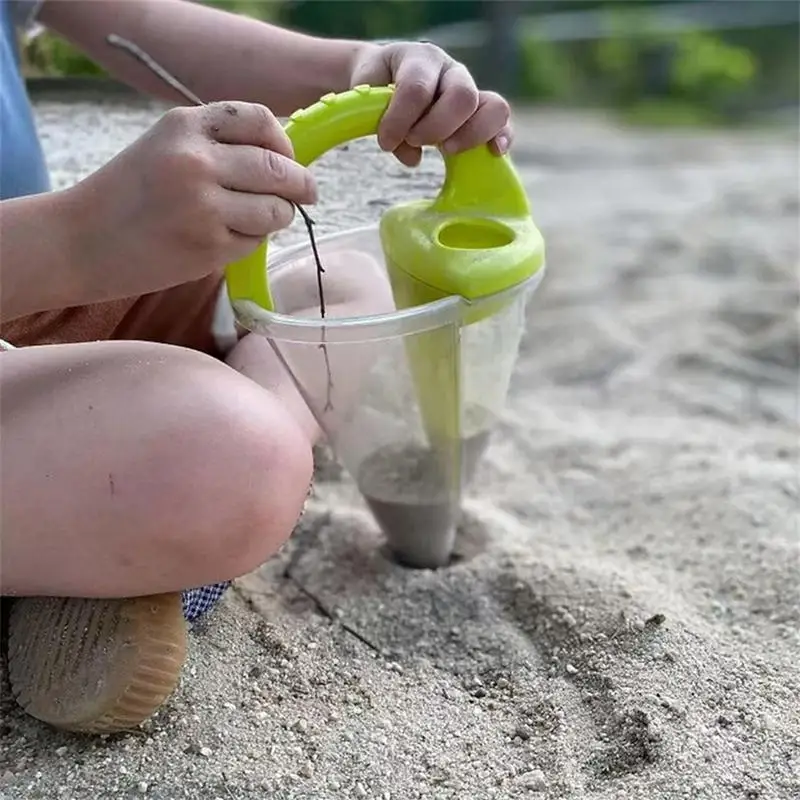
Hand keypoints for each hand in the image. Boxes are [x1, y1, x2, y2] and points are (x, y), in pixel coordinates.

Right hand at [68, 101, 315, 298]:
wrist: (80, 240)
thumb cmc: (127, 195)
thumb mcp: (166, 146)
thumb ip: (219, 145)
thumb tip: (286, 160)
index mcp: (185, 125)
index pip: (262, 120)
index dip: (285, 142)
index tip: (290, 159)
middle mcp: (197, 161)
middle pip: (279, 168)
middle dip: (301, 185)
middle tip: (306, 195)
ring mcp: (204, 206)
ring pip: (275, 210)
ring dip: (277, 217)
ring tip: (256, 220)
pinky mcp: (208, 246)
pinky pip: (254, 241)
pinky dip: (249, 242)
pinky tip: (220, 240)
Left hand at [349, 41, 511, 166]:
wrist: (384, 75)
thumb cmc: (376, 87)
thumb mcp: (369, 98)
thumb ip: (383, 123)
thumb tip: (412, 156)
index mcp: (419, 59)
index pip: (417, 88)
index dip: (400, 119)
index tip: (385, 142)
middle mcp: (451, 71)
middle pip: (461, 96)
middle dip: (437, 127)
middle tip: (415, 141)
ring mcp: (470, 90)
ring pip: (492, 107)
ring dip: (470, 135)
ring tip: (447, 150)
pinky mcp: (481, 112)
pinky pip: (502, 121)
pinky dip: (501, 137)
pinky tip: (494, 153)